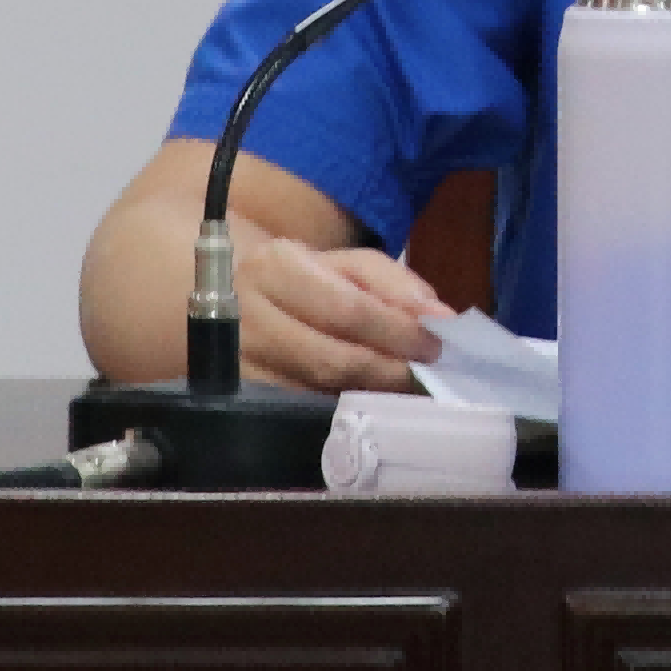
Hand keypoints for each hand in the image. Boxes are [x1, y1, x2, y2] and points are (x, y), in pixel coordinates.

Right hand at [234, 234, 451, 394]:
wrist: (231, 296)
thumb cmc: (303, 275)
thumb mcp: (348, 262)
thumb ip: (396, 284)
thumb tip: (439, 317)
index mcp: (276, 269)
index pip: (347, 310)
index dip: (396, 332)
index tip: (436, 345)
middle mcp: (248, 318)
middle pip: (332, 359)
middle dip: (388, 371)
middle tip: (427, 374)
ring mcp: (237, 365)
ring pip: (317, 391)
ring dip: (370, 393)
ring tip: (405, 387)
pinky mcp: (239, 398)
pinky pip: (302, 408)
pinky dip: (343, 406)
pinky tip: (369, 400)